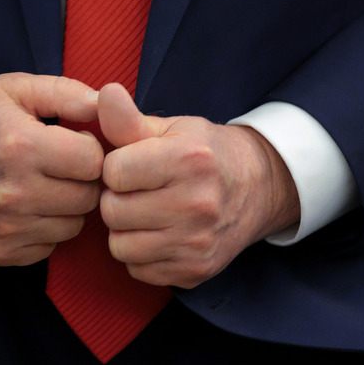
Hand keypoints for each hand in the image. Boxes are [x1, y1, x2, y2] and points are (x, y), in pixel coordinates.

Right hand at [0, 73, 103, 265]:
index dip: (90, 150)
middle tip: (61, 165)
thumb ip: (67, 93)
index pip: (94, 163)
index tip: (73, 144)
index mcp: (20, 146)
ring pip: (73, 226)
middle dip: (83, 180)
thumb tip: (109, 106)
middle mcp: (13, 194)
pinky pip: (49, 248)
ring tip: (43, 185)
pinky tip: (26, 207)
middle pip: (88, 198)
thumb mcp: (14, 89)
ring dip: (66, 207)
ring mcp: (4, 229)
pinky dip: (45, 229)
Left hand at [98, 83, 298, 287]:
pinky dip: (141, 255)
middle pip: (113, 212)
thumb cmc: (205, 153)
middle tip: (139, 191)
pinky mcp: (195, 271)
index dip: (116, 167)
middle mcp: (197, 204)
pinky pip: (138, 270)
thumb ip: (129, 119)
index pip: (113, 173)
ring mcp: (197, 243)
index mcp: (189, 159)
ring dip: (125, 230)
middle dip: (117, 199)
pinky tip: (160, 235)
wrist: (258, 188)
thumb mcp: (172, 129)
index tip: (133, 165)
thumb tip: (105, 93)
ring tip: (147, 213)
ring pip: (120, 246)